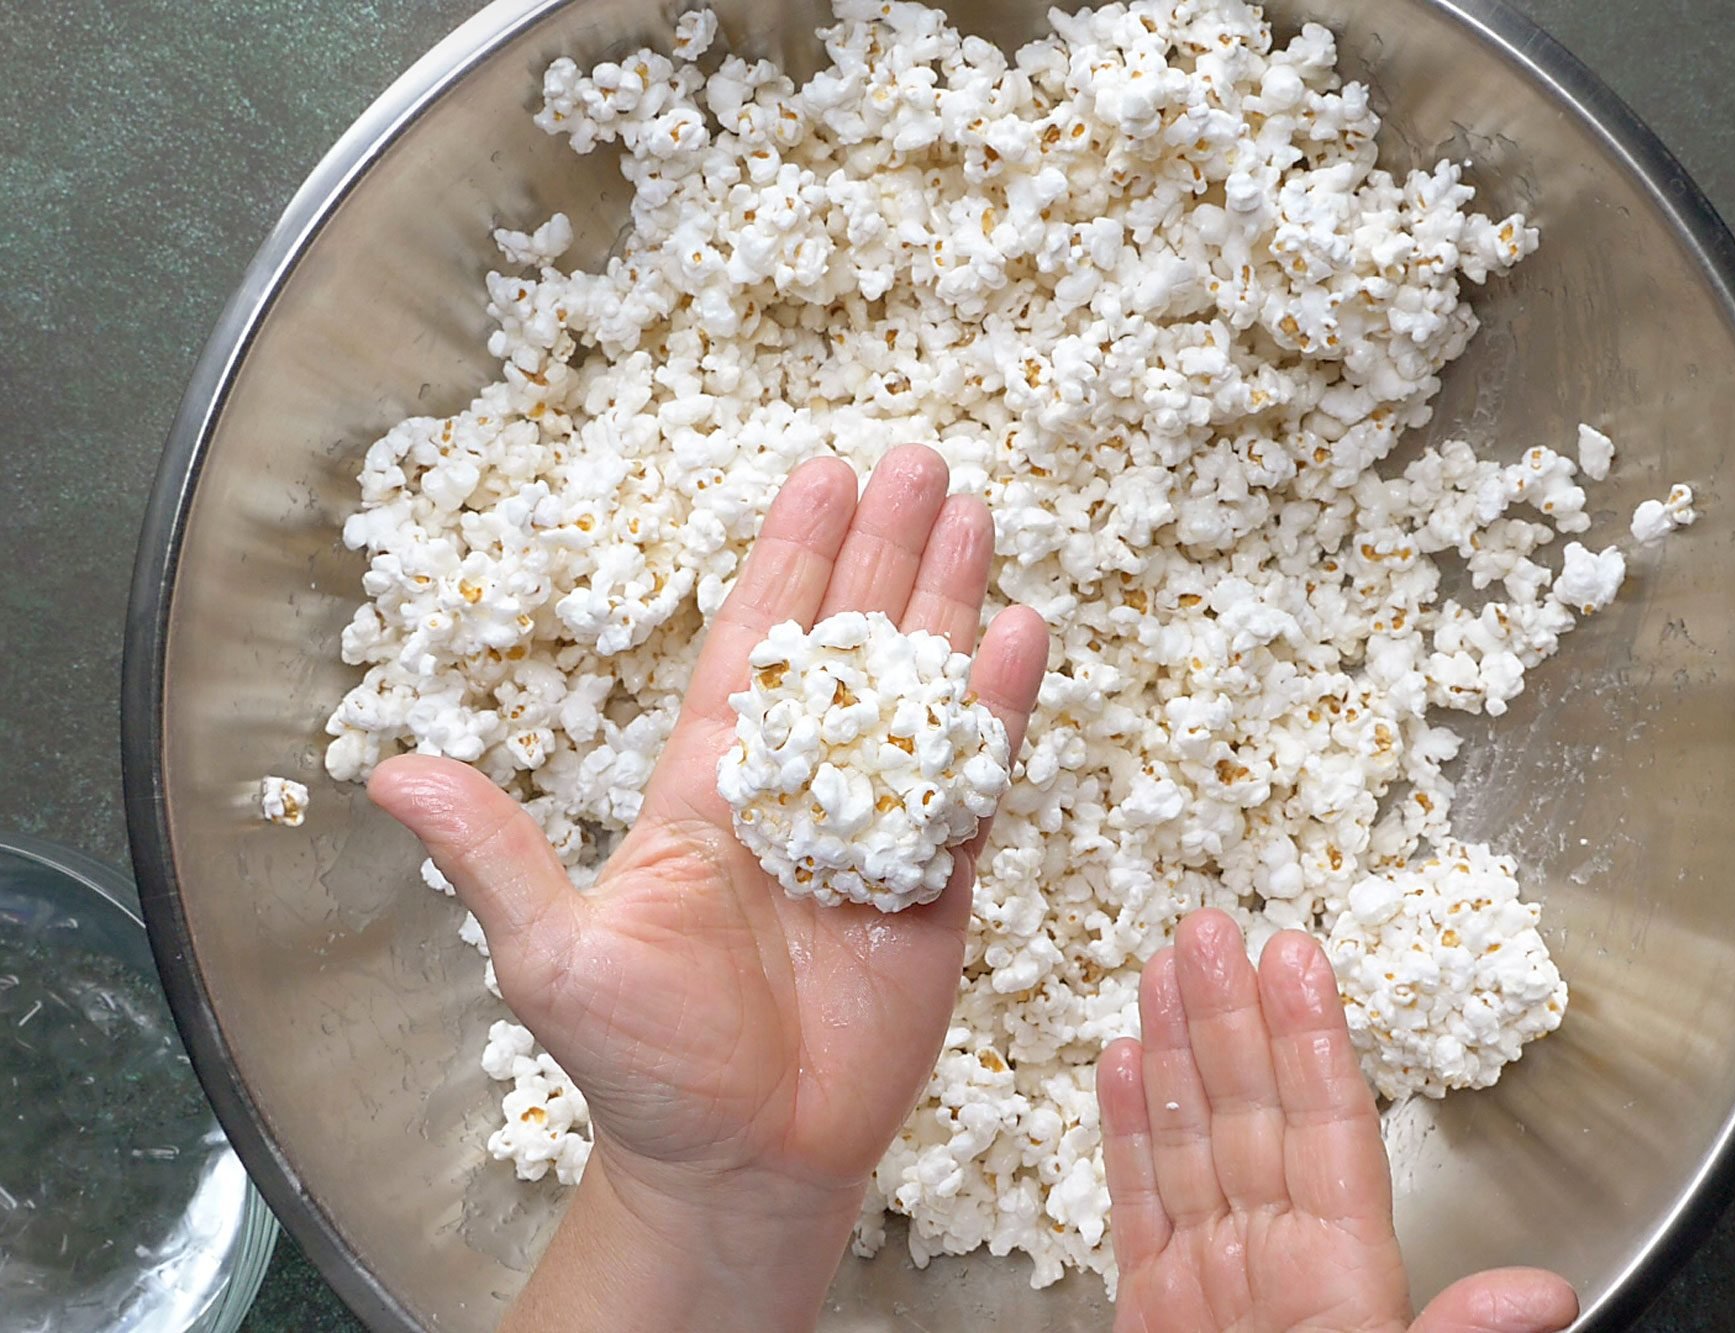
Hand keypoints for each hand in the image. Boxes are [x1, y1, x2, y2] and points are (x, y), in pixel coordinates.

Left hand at [369, 446, 1047, 1330]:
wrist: (743, 1158)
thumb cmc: (642, 1064)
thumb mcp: (554, 952)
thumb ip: (493, 854)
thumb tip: (389, 774)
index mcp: (709, 786)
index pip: (755, 645)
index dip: (791, 558)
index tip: (821, 476)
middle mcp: (796, 789)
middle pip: (848, 642)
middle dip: (883, 550)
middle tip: (921, 462)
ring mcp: (871, 830)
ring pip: (916, 690)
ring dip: (945, 602)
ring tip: (975, 515)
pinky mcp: (934, 883)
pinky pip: (970, 780)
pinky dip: (996, 709)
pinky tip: (1018, 636)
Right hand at [1099, 910, 1578, 1332]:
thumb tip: (1544, 1296)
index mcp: (1341, 1282)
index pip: (1329, 1133)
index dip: (1310, 1041)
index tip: (1295, 960)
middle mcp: (1276, 1264)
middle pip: (1252, 1114)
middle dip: (1229, 1016)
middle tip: (1212, 924)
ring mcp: (1211, 1282)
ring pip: (1192, 1139)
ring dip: (1177, 1048)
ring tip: (1165, 966)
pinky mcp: (1152, 1308)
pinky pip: (1138, 1203)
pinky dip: (1127, 1132)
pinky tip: (1121, 1062)